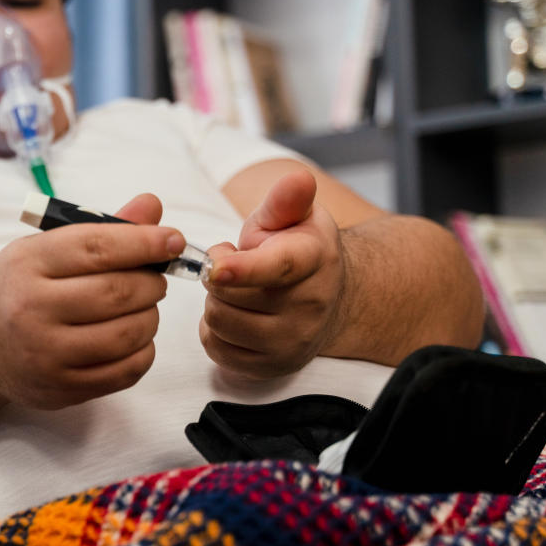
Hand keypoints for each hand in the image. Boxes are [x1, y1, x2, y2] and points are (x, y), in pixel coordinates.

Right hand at [0, 193, 183, 409]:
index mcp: (27, 264)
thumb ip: (101, 231)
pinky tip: (132, 339)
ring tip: (140, 308)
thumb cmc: (16, 288)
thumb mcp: (44, 249)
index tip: (173, 240)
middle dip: (152, 283)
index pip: (98, 248)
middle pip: (118, 292)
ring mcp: (44, 354)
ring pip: (128, 333)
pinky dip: (143, 351)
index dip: (145, 242)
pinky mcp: (60, 389)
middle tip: (154, 279)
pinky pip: (126, 371)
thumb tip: (152, 207)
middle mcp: (30, 309)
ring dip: (150, 317)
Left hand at [200, 170, 346, 378]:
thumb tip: (297, 179)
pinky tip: (234, 315)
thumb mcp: (295, 217)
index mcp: (314, 260)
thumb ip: (287, 199)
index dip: (242, 268)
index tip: (216, 266)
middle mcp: (309, 306)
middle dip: (218, 277)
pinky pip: (217, 349)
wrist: (331, 298)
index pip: (276, 267)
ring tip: (235, 290)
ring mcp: (292, 342)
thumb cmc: (300, 249)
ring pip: (219, 322)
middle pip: (229, 296)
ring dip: (215, 303)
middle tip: (232, 266)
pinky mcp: (273, 367)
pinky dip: (214, 331)